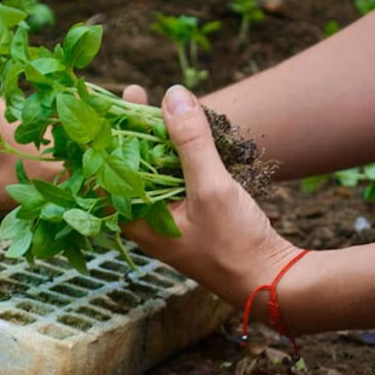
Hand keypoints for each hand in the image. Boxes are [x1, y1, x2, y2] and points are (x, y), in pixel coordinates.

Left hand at [122, 85, 303, 308]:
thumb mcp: (211, 187)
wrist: (270, 281)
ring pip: (153, 171)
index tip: (106, 104)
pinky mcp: (189, 215)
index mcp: (136, 219)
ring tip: (156, 105)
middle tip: (135, 93)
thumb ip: (191, 142)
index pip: (104, 172)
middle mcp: (146, 220)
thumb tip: (173, 94)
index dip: (103, 136)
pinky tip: (185, 134)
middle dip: (130, 129)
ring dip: (155, 139)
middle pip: (128, 166)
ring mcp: (168, 218)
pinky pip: (174, 179)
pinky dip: (177, 155)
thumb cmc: (234, 244)